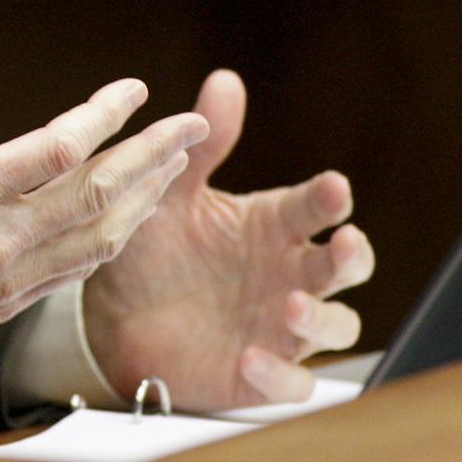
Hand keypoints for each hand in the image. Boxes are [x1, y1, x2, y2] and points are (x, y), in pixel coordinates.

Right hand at [0, 21, 208, 377]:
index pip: (58, 150)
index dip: (104, 115)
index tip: (132, 89)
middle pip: (97, 195)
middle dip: (153, 156)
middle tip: (191, 125)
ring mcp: (3, 281)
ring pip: (97, 239)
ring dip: (144, 200)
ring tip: (175, 165)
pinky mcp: (1, 305)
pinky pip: (75, 271)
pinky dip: (110, 239)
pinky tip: (126, 217)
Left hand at [84, 69, 374, 409]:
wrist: (111, 316)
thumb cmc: (154, 248)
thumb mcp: (169, 193)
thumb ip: (201, 147)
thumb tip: (225, 80)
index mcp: (270, 226)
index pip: (312, 208)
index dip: (327, 198)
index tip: (331, 187)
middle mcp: (286, 274)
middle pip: (343, 267)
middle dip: (350, 257)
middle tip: (343, 243)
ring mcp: (280, 325)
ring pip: (335, 325)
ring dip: (322, 318)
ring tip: (292, 306)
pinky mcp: (261, 373)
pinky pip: (291, 381)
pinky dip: (280, 374)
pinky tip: (253, 357)